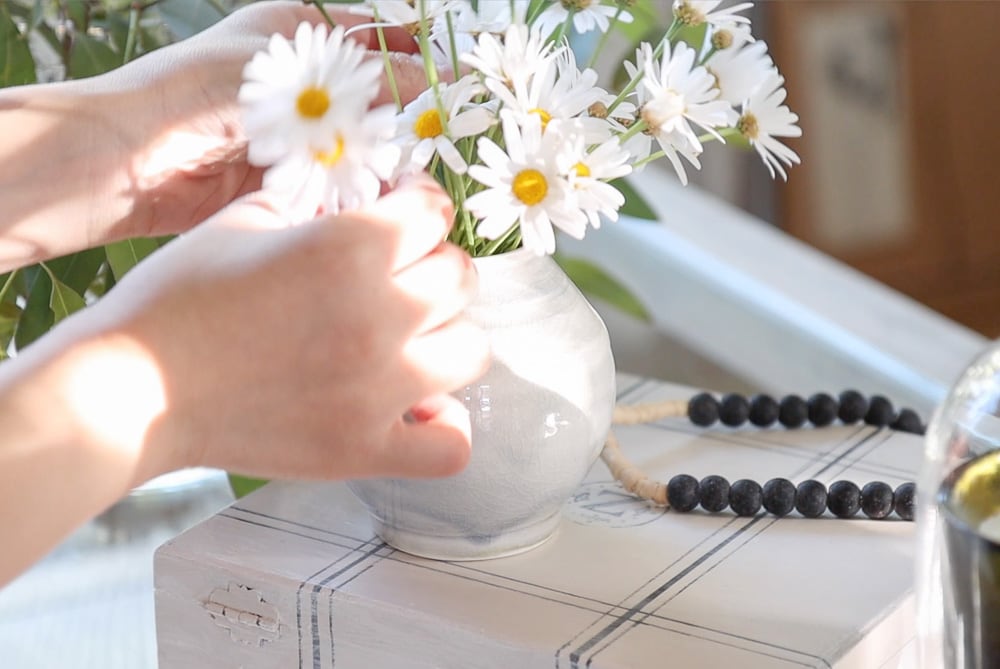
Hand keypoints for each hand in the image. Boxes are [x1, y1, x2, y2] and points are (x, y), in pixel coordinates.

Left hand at [0, 1, 428, 269]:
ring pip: (360, 146)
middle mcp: (301, 87)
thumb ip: (362, 78)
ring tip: (414, 170)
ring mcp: (295, 137)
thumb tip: (427, 79)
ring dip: (382, 159)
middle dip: (406, 114)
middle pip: (373, 97)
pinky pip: (337, 188)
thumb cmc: (200, 92)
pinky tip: (378, 198)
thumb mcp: (289, 72)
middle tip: (445, 131)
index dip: (412, 54)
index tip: (454, 78)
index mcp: (298, 36)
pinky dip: (356, 194)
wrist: (131, 159)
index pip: (372, 38)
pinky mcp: (288, 184)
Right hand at [91, 175, 488, 483]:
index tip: (407, 214)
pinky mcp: (362, 450)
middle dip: (432, 266)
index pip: (434, 212)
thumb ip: (316, 209)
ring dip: (447, 336)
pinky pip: (451, 446)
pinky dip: (445, 424)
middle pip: (459, 277)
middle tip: (400, 276)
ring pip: (472, 350)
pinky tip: (415, 406)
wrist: (133, 390)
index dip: (421, 206)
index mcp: (348, 248)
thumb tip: (365, 209)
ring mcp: (376, 390)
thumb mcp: (244, 222)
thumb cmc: (177, 300)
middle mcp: (377, 316)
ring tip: (410, 338)